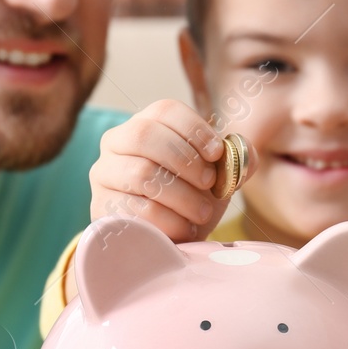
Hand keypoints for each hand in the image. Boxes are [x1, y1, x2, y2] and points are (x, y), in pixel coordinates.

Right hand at [88, 100, 255, 242]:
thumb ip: (235, 161)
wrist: (165, 238)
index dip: (194, 129)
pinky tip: (184, 228)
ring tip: (202, 212)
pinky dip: (168, 220)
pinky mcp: (101, 206)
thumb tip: (246, 153)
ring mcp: (104, 174)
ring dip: (181, 195)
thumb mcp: (216, 177)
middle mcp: (116, 142)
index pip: (165, 110)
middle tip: (210, 183)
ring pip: (140, 173)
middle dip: (185, 160)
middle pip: (145, 135)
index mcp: (146, 124)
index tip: (217, 153)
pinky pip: (134, 209)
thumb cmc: (190, 199)